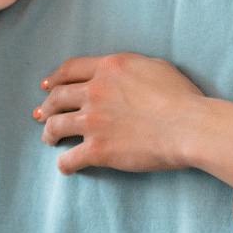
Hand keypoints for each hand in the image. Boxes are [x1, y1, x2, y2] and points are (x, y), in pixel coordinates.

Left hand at [34, 52, 232, 182]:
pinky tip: (65, 166)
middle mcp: (95, 91)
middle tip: (41, 114)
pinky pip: (69, 158)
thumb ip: (130, 67)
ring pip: (56, 125)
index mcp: (108, 68)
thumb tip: (120, 73)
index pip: (69, 69)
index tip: (46, 86)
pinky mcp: (98, 149)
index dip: (54, 78)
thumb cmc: (182, 97)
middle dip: (46, 106)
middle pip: (57, 97)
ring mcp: (93, 121)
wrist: (191, 126)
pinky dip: (64, 163)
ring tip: (49, 138)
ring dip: (49, 132)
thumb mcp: (155, 66)